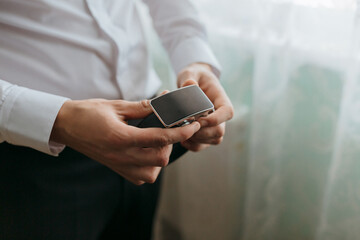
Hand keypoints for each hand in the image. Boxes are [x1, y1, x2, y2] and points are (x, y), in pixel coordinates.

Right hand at [50, 99, 199, 184]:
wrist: (66, 126)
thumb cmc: (88, 113)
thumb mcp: (117, 105)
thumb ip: (142, 107)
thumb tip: (163, 103)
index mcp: (122, 137)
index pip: (160, 138)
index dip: (180, 132)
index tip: (193, 126)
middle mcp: (121, 155)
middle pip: (160, 159)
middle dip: (171, 145)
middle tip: (168, 130)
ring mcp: (118, 165)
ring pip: (152, 172)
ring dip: (160, 157)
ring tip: (156, 142)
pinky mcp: (116, 169)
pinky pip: (140, 177)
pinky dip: (149, 167)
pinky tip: (146, 153)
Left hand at [177, 63, 233, 150]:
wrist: (194, 81)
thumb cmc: (195, 76)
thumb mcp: (191, 72)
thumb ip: (190, 77)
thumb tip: (190, 84)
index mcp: (220, 98)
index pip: (227, 112)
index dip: (217, 119)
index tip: (200, 119)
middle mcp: (220, 114)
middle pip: (220, 131)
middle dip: (203, 133)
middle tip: (186, 127)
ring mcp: (214, 125)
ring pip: (214, 140)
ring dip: (198, 140)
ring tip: (183, 133)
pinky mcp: (205, 132)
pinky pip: (204, 145)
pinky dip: (194, 146)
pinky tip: (183, 140)